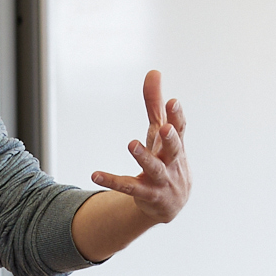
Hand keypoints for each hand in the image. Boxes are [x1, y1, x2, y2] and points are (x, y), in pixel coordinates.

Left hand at [71, 72, 189, 263]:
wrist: (172, 203)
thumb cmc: (167, 159)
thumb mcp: (161, 132)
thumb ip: (156, 103)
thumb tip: (153, 72)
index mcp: (176, 145)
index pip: (180, 129)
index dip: (177, 116)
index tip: (173, 101)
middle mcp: (172, 162)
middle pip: (173, 149)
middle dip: (170, 139)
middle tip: (164, 128)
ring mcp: (160, 180)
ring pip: (152, 169)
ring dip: (143, 157)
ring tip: (131, 144)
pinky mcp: (145, 194)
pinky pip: (128, 187)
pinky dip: (112, 181)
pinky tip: (95, 174)